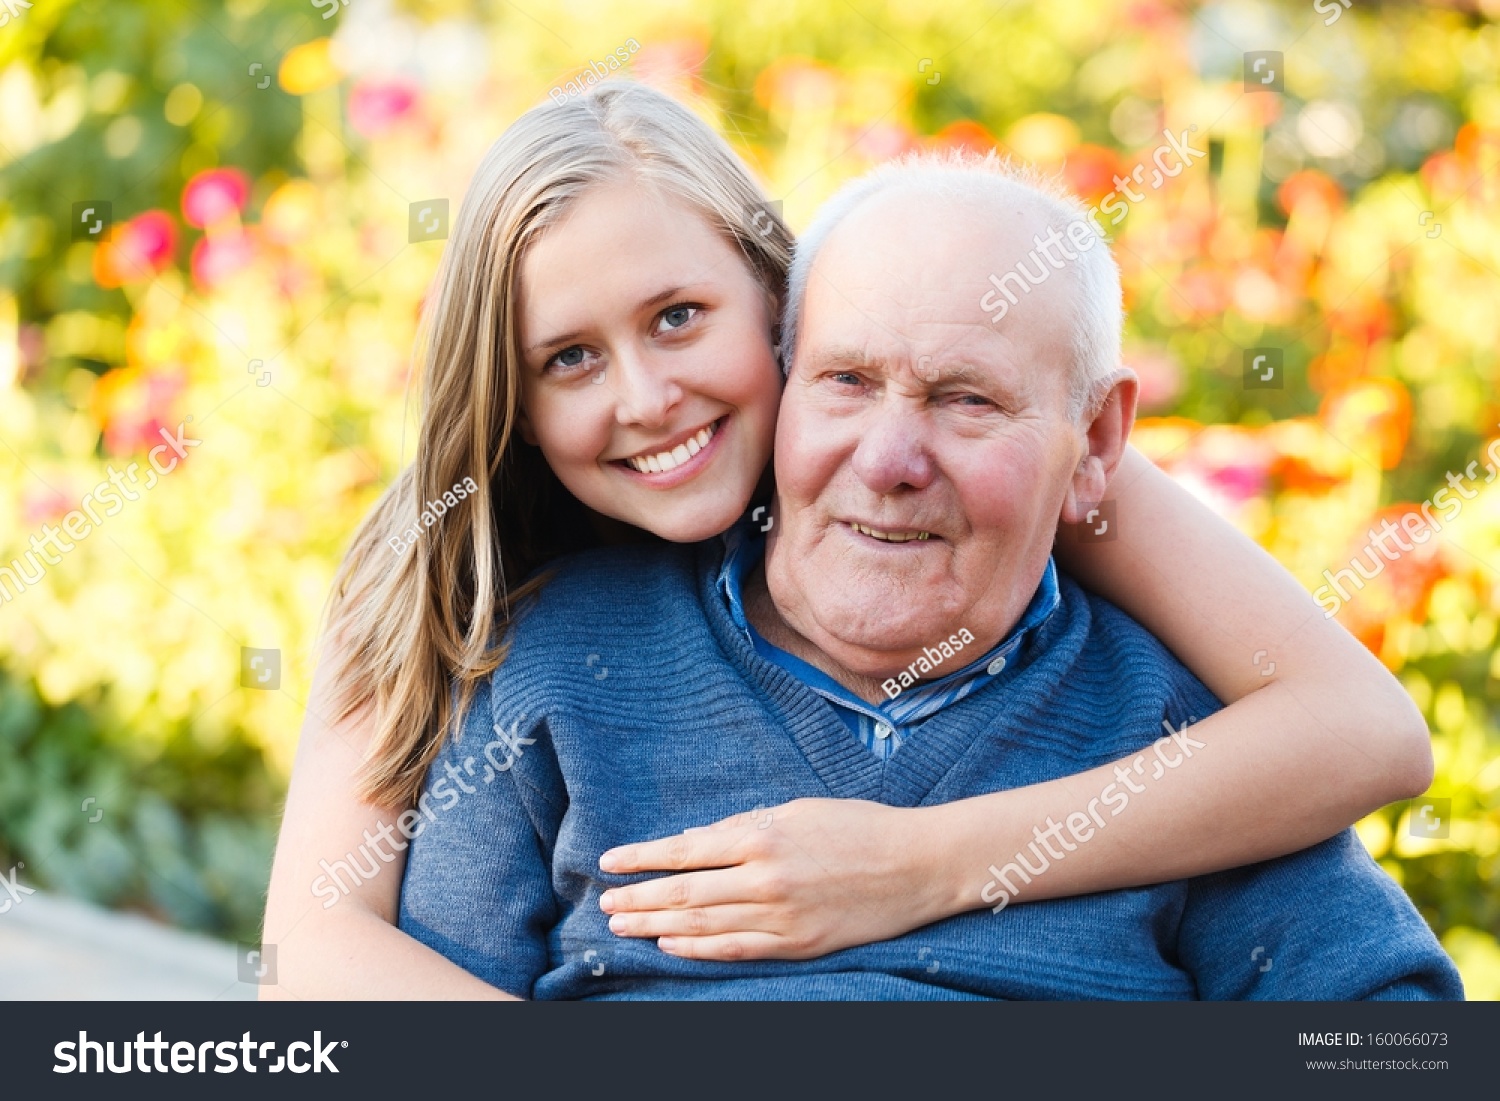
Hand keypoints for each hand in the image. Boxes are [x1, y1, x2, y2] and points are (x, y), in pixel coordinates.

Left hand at [597, 798, 957, 960]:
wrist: (917, 864)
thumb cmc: (858, 826)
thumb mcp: (797, 810)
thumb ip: (744, 825)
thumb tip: (696, 840)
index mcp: (762, 836)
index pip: (685, 851)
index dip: (642, 858)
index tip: (610, 861)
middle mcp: (764, 878)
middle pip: (684, 893)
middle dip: (638, 897)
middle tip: (604, 902)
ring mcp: (781, 916)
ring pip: (702, 925)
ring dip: (656, 925)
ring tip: (622, 925)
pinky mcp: (798, 944)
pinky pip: (736, 950)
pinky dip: (697, 950)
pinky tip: (670, 945)